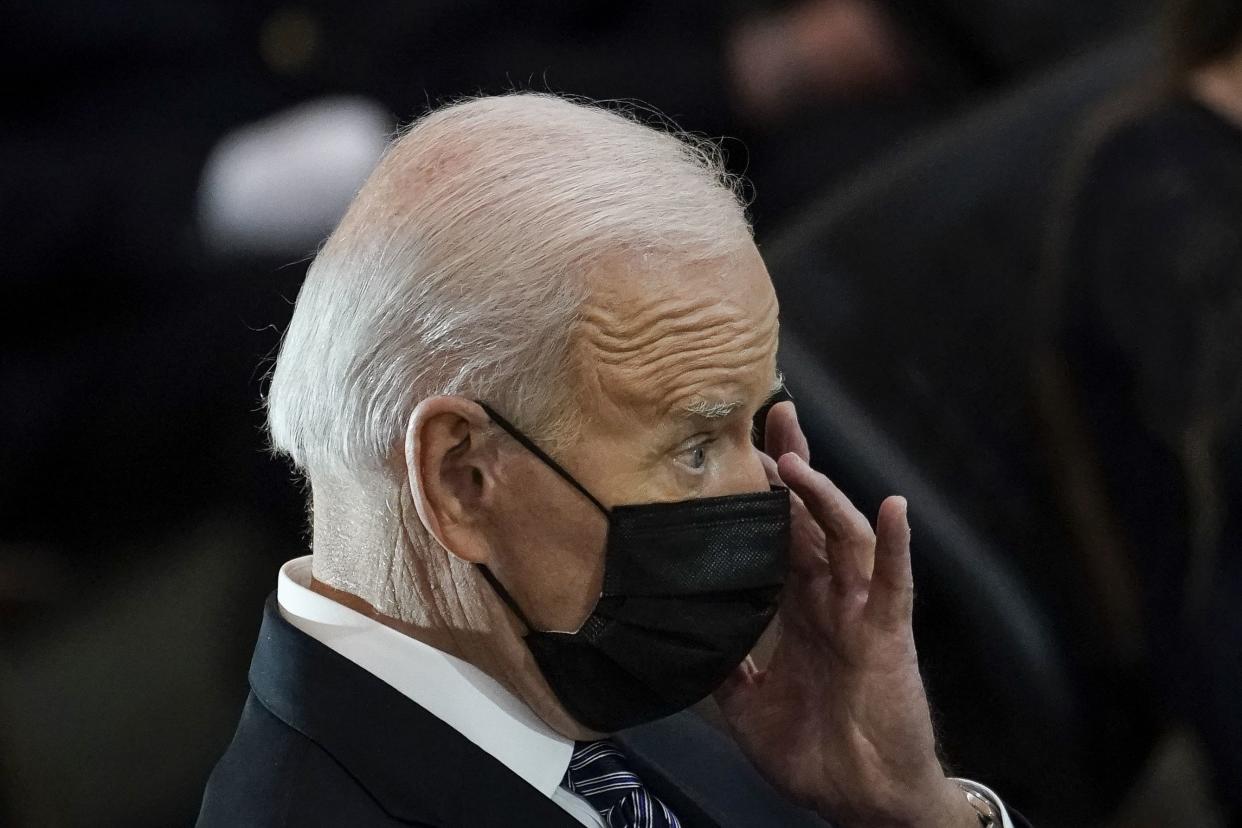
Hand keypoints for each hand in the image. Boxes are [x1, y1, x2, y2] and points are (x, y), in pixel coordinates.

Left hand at [715, 402, 974, 826]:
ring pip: (844, 537)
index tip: (737, 449)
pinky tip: (894, 508)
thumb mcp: (747, 705)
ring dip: (823, 496)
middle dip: (793, 466)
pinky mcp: (887, 634)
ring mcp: (860, 611)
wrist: (860, 797)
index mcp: (798, 609)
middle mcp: (829, 599)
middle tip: (774, 415)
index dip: (762, 493)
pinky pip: (894, 583)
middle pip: (810, 517)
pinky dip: (896, 546)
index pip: (778, 534)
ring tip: (795, 461)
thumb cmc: (815, 751)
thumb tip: (685, 637)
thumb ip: (723, 666)